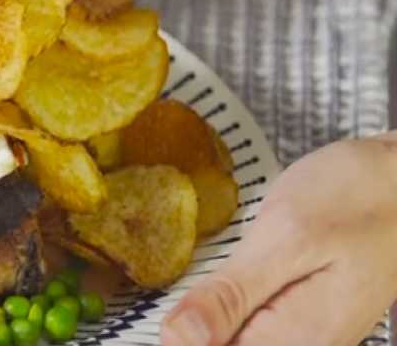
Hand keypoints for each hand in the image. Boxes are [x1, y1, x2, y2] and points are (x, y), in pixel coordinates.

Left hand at [162, 132, 396, 344]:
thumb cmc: (360, 196)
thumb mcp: (286, 235)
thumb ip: (230, 294)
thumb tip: (177, 338)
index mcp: (295, 338)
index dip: (181, 336)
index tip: (165, 315)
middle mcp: (302, 345)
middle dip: (193, 327)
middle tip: (192, 284)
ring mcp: (304, 335)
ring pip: (232, 339)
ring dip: (208, 316)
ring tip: (212, 277)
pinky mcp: (299, 316)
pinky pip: (248, 327)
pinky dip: (225, 307)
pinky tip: (224, 282)